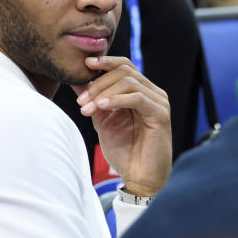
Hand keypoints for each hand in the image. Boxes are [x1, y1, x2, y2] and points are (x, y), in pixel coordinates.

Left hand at [71, 56, 171, 196]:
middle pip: (124, 71)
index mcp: (139, 92)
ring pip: (129, 82)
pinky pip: (137, 98)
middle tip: (80, 101)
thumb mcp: (102, 121)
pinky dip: (116, 100)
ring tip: (87, 108)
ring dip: (103, 93)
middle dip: (98, 83)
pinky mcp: (160, 114)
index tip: (84, 64)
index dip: (105, 61)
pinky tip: (101, 107)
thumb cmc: (124, 151)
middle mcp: (151, 93)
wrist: (138, 176)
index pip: (124, 66)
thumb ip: (93, 100)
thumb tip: (77, 81)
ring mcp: (158, 102)